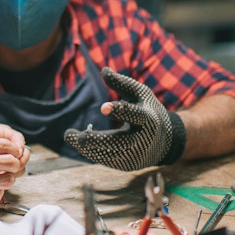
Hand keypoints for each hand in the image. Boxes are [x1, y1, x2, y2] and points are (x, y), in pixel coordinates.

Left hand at [63, 67, 185, 170]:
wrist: (165, 141)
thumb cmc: (147, 110)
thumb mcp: (139, 94)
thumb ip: (121, 83)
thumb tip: (103, 69)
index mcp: (148, 119)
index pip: (135, 115)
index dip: (120, 111)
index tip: (103, 107)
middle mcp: (143, 139)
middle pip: (119, 142)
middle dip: (96, 140)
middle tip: (76, 136)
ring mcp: (136, 155)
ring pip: (109, 154)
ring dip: (87, 147)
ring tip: (69, 135)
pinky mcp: (128, 165)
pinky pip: (107, 160)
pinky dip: (92, 152)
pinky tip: (79, 143)